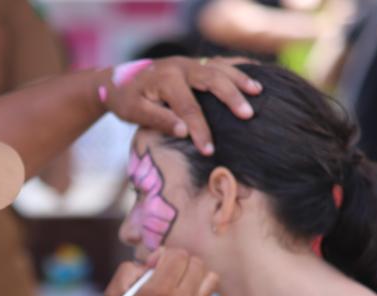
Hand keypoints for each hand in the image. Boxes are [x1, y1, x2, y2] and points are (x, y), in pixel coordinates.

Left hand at [100, 57, 261, 154]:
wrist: (118, 80)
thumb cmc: (126, 100)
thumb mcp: (134, 112)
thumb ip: (158, 120)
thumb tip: (183, 131)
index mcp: (165, 79)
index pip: (189, 108)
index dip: (201, 130)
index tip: (210, 150)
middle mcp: (181, 66)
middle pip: (212, 79)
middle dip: (231, 97)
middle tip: (248, 115)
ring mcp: (189, 62)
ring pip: (219, 67)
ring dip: (240, 79)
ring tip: (258, 92)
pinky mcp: (194, 63)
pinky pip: (219, 62)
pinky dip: (237, 67)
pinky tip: (254, 75)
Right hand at [102, 247, 217, 295]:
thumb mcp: (112, 294)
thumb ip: (129, 268)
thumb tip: (152, 262)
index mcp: (158, 292)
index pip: (178, 255)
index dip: (163, 254)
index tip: (150, 267)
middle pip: (194, 262)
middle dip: (178, 261)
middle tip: (161, 273)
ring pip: (206, 274)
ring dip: (191, 271)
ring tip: (175, 280)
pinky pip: (208, 289)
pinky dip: (199, 283)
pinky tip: (181, 291)